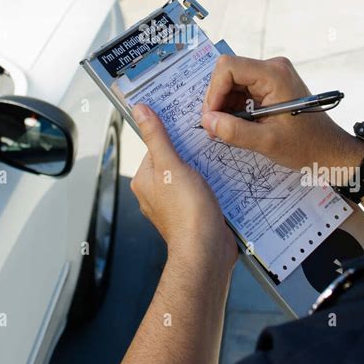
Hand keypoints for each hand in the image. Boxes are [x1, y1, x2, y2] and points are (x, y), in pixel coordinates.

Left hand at [131, 104, 237, 267]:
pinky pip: (201, 191)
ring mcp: (175, 205)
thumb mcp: (170, 165)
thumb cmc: (186, 213)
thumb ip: (156, 137)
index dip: (172, 135)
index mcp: (144, 180)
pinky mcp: (193, 214)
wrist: (207, 251)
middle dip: (190, 152)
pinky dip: (211, 184)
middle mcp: (156, 193)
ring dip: (203, 169)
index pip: (156, 146)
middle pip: (174, 160)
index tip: (187, 126)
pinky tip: (222, 180)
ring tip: (217, 160)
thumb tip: (140, 111)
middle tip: (207, 141)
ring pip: (189, 176)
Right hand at [201, 55, 363, 175]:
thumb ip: (234, 131)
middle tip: (215, 128)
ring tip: (226, 130)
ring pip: (232, 82)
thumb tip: (207, 121)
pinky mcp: (270, 85)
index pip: (228, 67)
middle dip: (217, 100)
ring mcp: (271, 75)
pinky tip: (237, 125)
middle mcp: (272, 67)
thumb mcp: (267, 142)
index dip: (214, 91)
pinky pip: (242, 89)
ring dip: (224, 106)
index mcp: (274, 74)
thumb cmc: (306, 146)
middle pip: (228, 73)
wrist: (330, 150)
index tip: (212, 117)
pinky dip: (234, 107)